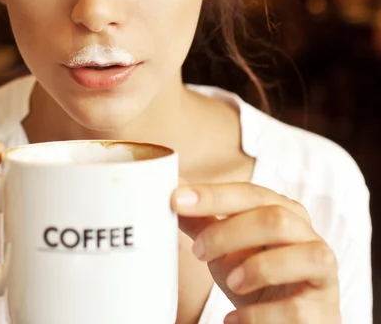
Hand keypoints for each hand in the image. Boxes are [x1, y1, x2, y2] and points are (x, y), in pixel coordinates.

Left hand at [172, 182, 339, 322]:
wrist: (285, 322)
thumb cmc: (253, 276)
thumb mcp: (224, 246)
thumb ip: (202, 219)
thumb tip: (175, 187)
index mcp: (281, 209)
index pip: (249, 193)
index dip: (213, 195)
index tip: (176, 200)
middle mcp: (306, 232)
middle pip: (274, 219)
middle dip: (229, 233)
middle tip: (198, 251)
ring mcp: (322, 269)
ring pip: (301, 255)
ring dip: (257, 269)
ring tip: (231, 283)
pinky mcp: (323, 309)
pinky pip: (296, 309)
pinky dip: (258, 315)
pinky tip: (235, 320)